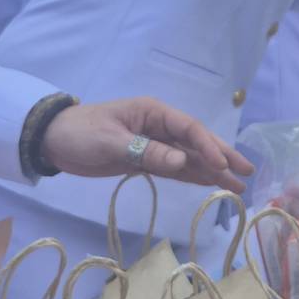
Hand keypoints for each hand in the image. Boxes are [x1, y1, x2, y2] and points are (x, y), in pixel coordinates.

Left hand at [43, 97, 255, 192]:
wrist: (51, 141)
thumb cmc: (79, 134)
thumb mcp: (110, 142)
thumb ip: (146, 152)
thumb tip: (182, 161)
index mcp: (153, 112)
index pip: (188, 129)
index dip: (208, 147)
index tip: (223, 166)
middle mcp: (159, 126)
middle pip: (196, 142)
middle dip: (221, 157)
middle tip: (246, 173)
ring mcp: (154, 144)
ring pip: (189, 158)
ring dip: (212, 171)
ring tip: (236, 186)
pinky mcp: (145, 160)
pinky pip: (174, 168)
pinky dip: (192, 176)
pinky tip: (210, 184)